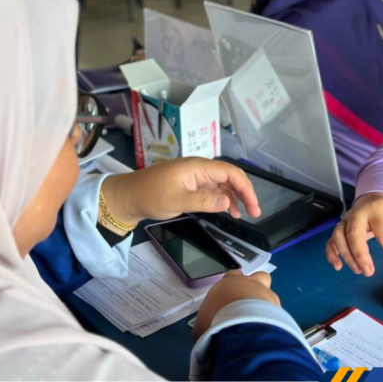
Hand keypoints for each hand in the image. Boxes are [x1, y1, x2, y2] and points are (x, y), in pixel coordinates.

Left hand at [100, 158, 260, 227]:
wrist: (128, 196)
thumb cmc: (150, 195)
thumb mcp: (178, 201)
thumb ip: (204, 202)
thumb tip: (228, 202)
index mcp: (197, 167)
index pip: (230, 172)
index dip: (246, 188)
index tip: (254, 205)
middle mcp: (199, 169)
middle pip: (229, 176)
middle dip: (244, 192)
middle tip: (254, 211)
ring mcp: (195, 176)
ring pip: (222, 184)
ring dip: (234, 197)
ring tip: (243, 214)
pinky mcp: (190, 184)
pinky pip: (212, 189)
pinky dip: (222, 199)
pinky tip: (228, 210)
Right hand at [192, 270, 278, 337]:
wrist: (242, 324)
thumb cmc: (217, 319)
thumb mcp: (202, 324)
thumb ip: (203, 325)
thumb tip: (202, 333)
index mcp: (227, 283)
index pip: (231, 276)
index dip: (231, 286)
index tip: (228, 298)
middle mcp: (247, 283)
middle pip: (255, 276)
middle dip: (253, 286)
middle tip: (247, 304)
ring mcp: (264, 291)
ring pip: (267, 289)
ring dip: (264, 300)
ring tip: (258, 317)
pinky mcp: (277, 304)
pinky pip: (275, 306)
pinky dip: (272, 315)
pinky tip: (266, 326)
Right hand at [326, 192, 382, 276]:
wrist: (371, 201)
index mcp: (375, 210)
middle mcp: (357, 214)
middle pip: (354, 232)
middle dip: (360, 253)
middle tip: (368, 271)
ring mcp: (345, 221)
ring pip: (339, 236)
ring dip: (347, 255)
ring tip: (359, 271)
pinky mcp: (339, 229)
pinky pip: (331, 240)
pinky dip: (331, 254)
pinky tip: (338, 266)